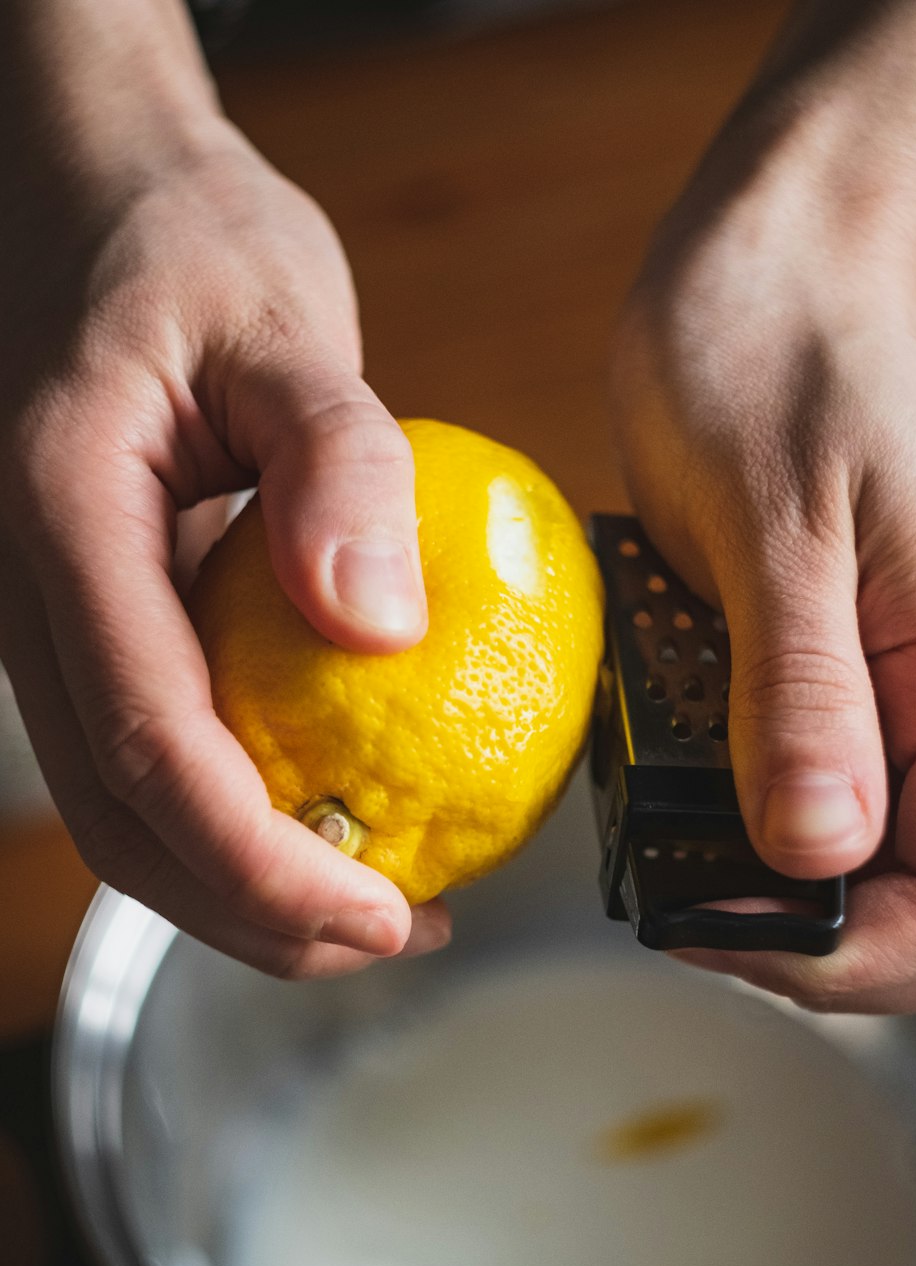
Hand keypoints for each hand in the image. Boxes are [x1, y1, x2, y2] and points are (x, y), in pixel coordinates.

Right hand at [0, 119, 449, 977]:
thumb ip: (334, 458)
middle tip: (396, 936)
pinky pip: (148, 746)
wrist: (88, 195)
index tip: (383, 915)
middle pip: (121, 818)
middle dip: (251, 914)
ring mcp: (45, 617)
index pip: (148, 744)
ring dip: (238, 886)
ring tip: (374, 908)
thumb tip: (385, 626)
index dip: (259, 861)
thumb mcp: (280, 317)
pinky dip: (234, 813)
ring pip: (123, 805)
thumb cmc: (181, 239)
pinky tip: (331, 811)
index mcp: (59, 523)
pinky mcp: (88, 618)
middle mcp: (23, 594)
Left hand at [613, 139, 915, 1011]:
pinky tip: (695, 823)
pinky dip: (768, 842)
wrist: (771, 269)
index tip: (725, 927)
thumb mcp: (774, 523)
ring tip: (686, 886)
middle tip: (695, 919)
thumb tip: (817, 850)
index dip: (855, 953)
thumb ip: (802, 694)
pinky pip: (837, 802)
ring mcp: (904, 693)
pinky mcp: (844, 678)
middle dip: (829, 951)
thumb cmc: (776, 355)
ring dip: (800, 910)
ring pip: (893, 871)